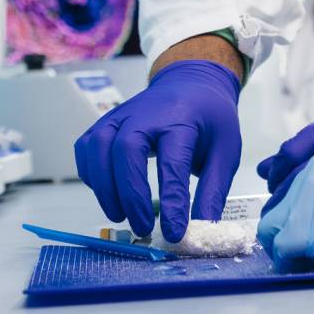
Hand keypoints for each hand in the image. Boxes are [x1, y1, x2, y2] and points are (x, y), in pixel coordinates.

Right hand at [73, 60, 240, 241]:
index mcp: (182, 119)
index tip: (174, 232)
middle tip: (143, 227)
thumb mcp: (226, 150)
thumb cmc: (209, 119)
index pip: (173, 161)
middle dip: (130, 193)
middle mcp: (147, 113)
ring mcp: (122, 115)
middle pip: (126, 148)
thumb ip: (213, 190)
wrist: (191, 82)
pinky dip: (90, 173)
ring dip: (104, 186)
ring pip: (98, 146)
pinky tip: (106, 191)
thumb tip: (202, 229)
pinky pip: (86, 147)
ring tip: (120, 215)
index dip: (172, 200)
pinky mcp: (106, 121)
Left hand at [256, 152, 313, 266]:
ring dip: (284, 249)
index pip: (287, 197)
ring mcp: (299, 206)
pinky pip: (282, 250)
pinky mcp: (302, 231)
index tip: (301, 234)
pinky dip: (288, 262)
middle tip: (298, 252)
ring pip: (271, 232)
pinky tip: (307, 267)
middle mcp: (302, 182)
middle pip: (273, 214)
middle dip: (281, 234)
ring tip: (304, 261)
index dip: (292, 220)